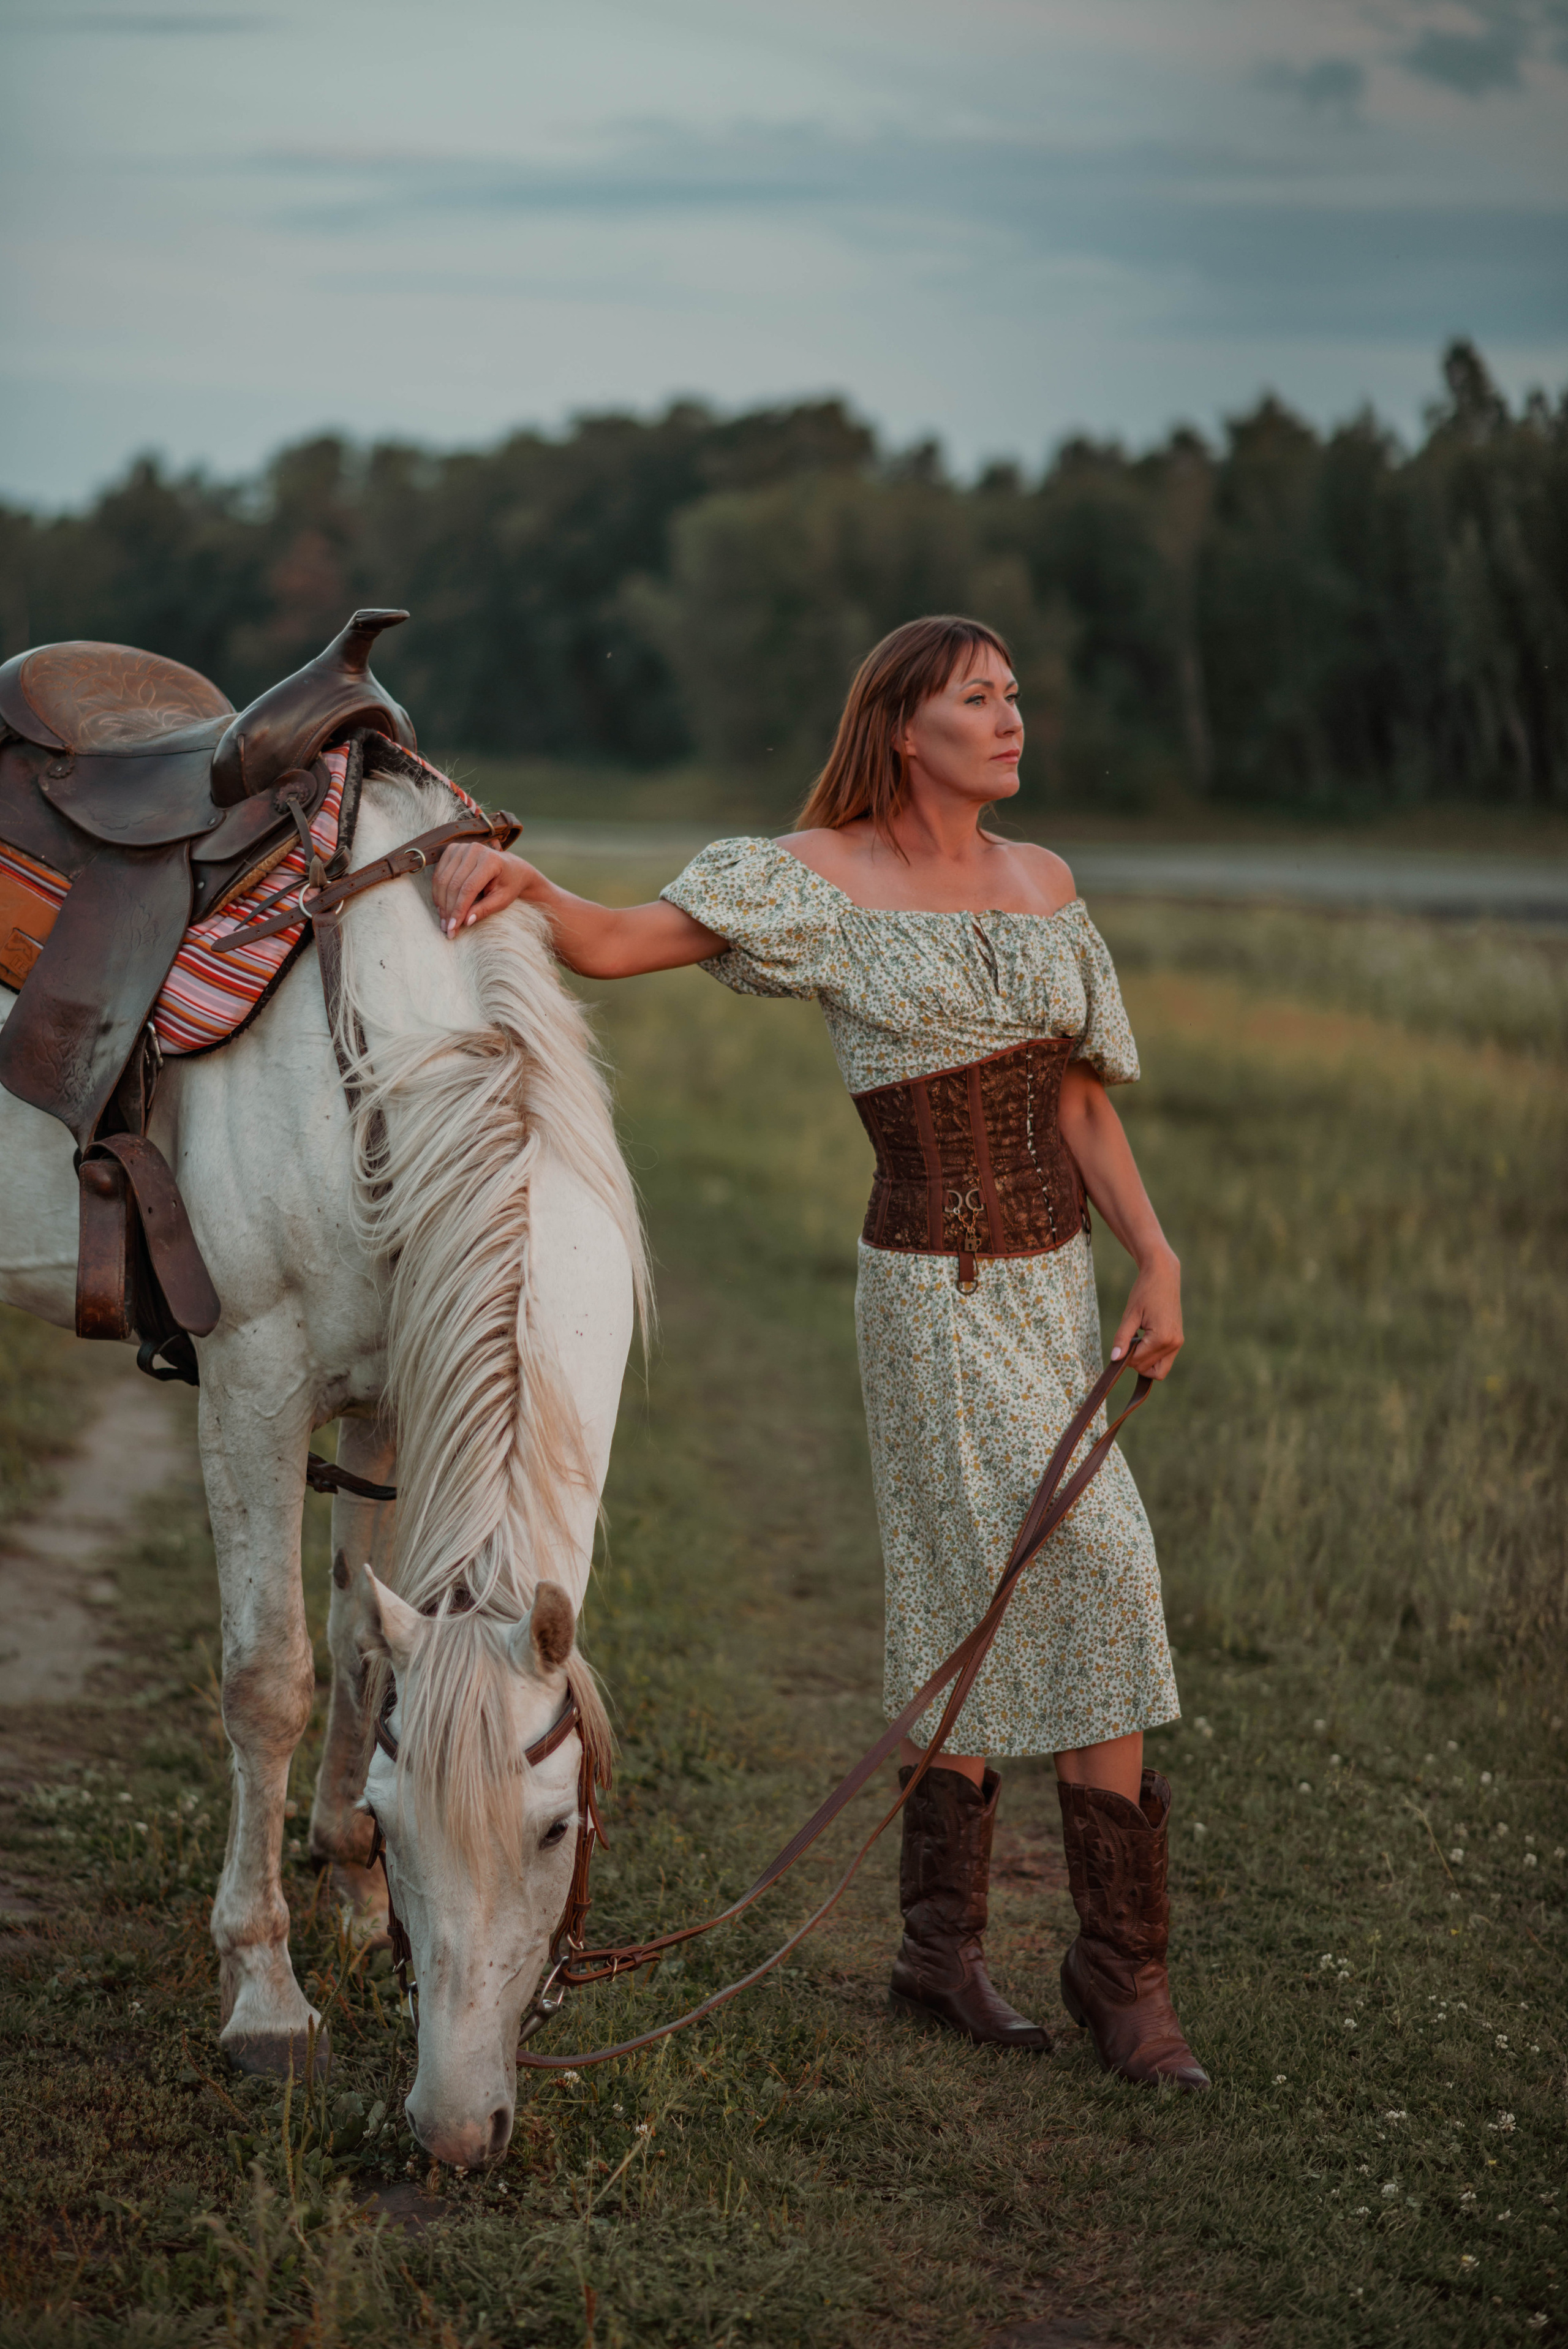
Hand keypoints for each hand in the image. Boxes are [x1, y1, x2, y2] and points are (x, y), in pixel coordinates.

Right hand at [432, 843, 531, 937]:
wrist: (511, 867)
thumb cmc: (509, 884)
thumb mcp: (502, 900)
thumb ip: (485, 909)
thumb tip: (466, 921)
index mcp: (490, 860)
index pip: (468, 888)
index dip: (458, 909)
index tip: (453, 928)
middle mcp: (474, 850)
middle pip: (453, 884)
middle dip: (449, 910)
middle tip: (447, 929)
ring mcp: (461, 848)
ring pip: (443, 880)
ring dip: (441, 903)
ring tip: (444, 921)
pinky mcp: (452, 850)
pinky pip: (439, 874)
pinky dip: (438, 892)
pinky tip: (441, 907)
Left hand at [1110, 1248, 1182, 1381]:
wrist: (1163, 1276)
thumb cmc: (1145, 1292)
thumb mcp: (1130, 1315)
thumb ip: (1122, 1338)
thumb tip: (1115, 1359)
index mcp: (1162, 1338)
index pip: (1139, 1362)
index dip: (1126, 1356)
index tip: (1122, 1340)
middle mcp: (1174, 1344)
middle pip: (1150, 1370)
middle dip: (1136, 1360)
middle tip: (1129, 1339)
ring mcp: (1178, 1343)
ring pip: (1159, 1369)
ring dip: (1145, 1360)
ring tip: (1138, 1339)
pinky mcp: (1178, 1340)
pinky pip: (1164, 1359)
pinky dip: (1152, 1355)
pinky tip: (1144, 1339)